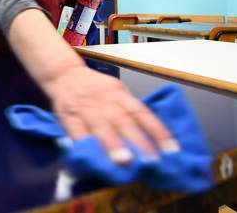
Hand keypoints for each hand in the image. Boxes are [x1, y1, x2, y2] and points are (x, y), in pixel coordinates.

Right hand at [42, 65, 178, 163]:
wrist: (65, 74)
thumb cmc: (96, 88)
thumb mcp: (116, 92)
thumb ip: (129, 112)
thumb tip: (151, 137)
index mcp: (121, 95)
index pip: (143, 113)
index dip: (158, 131)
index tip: (171, 149)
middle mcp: (107, 102)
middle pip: (125, 121)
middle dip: (139, 142)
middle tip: (151, 161)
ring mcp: (87, 109)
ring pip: (102, 127)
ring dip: (113, 144)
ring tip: (124, 161)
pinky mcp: (69, 117)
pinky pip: (76, 131)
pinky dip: (83, 143)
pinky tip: (91, 156)